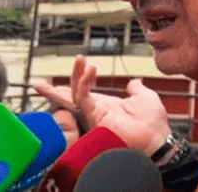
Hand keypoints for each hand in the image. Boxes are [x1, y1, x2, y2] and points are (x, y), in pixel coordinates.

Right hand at [34, 56, 170, 155]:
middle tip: (41, 83)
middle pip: (72, 97)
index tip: (81, 66)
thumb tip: (134, 82)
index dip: (79, 81)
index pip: (85, 94)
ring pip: (75, 95)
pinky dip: (84, 83)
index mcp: (107, 106)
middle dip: (56, 90)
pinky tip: (89, 70)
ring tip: (81, 59)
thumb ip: (136, 89)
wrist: (156, 136)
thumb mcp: (145, 98)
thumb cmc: (153, 122)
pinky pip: (83, 98)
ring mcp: (95, 115)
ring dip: (76, 76)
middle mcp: (97, 111)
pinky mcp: (95, 116)